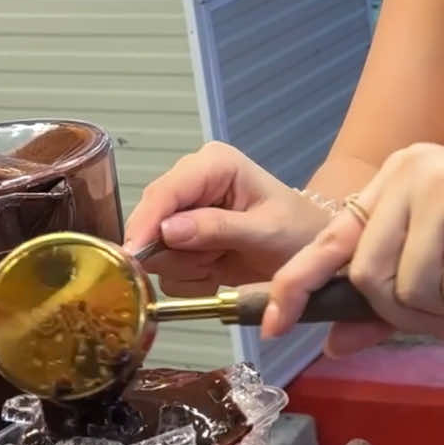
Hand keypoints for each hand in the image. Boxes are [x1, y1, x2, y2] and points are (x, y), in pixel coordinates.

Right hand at [123, 142, 327, 295]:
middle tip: (212, 262)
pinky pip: (166, 270)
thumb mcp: (267, 230)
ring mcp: (183, 214)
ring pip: (154, 251)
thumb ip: (218, 229)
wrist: (309, 254)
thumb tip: (167, 231)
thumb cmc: (299, 232)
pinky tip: (217, 271)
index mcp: (213, 164)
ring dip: (187, 268)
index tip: (134, 253)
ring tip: (222, 262)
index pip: (165, 191)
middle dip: (176, 252)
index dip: (146, 222)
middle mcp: (190, 184)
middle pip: (150, 222)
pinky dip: (192, 280)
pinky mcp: (180, 242)